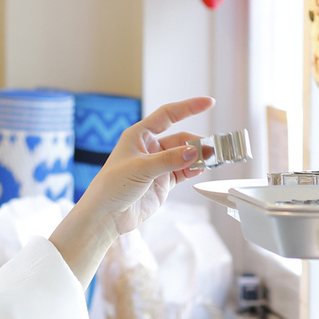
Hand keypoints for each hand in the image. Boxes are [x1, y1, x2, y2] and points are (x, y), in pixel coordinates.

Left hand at [49, 97, 213, 285]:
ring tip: (210, 160)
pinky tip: (200, 170)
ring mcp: (157, 165)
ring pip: (184, 155)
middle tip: (211, 150)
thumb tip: (194, 151)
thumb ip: (169, 160)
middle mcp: (149, 148)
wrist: (106, 215)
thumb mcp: (141, 169)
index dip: (188, 107)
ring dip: (198, 157)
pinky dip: (193, 169)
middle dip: (196, 142)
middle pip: (180, 138)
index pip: (167, 115)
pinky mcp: (162, 181)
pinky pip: (184, 171)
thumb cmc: (112, 186)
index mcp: (139, 136)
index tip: (208, 102)